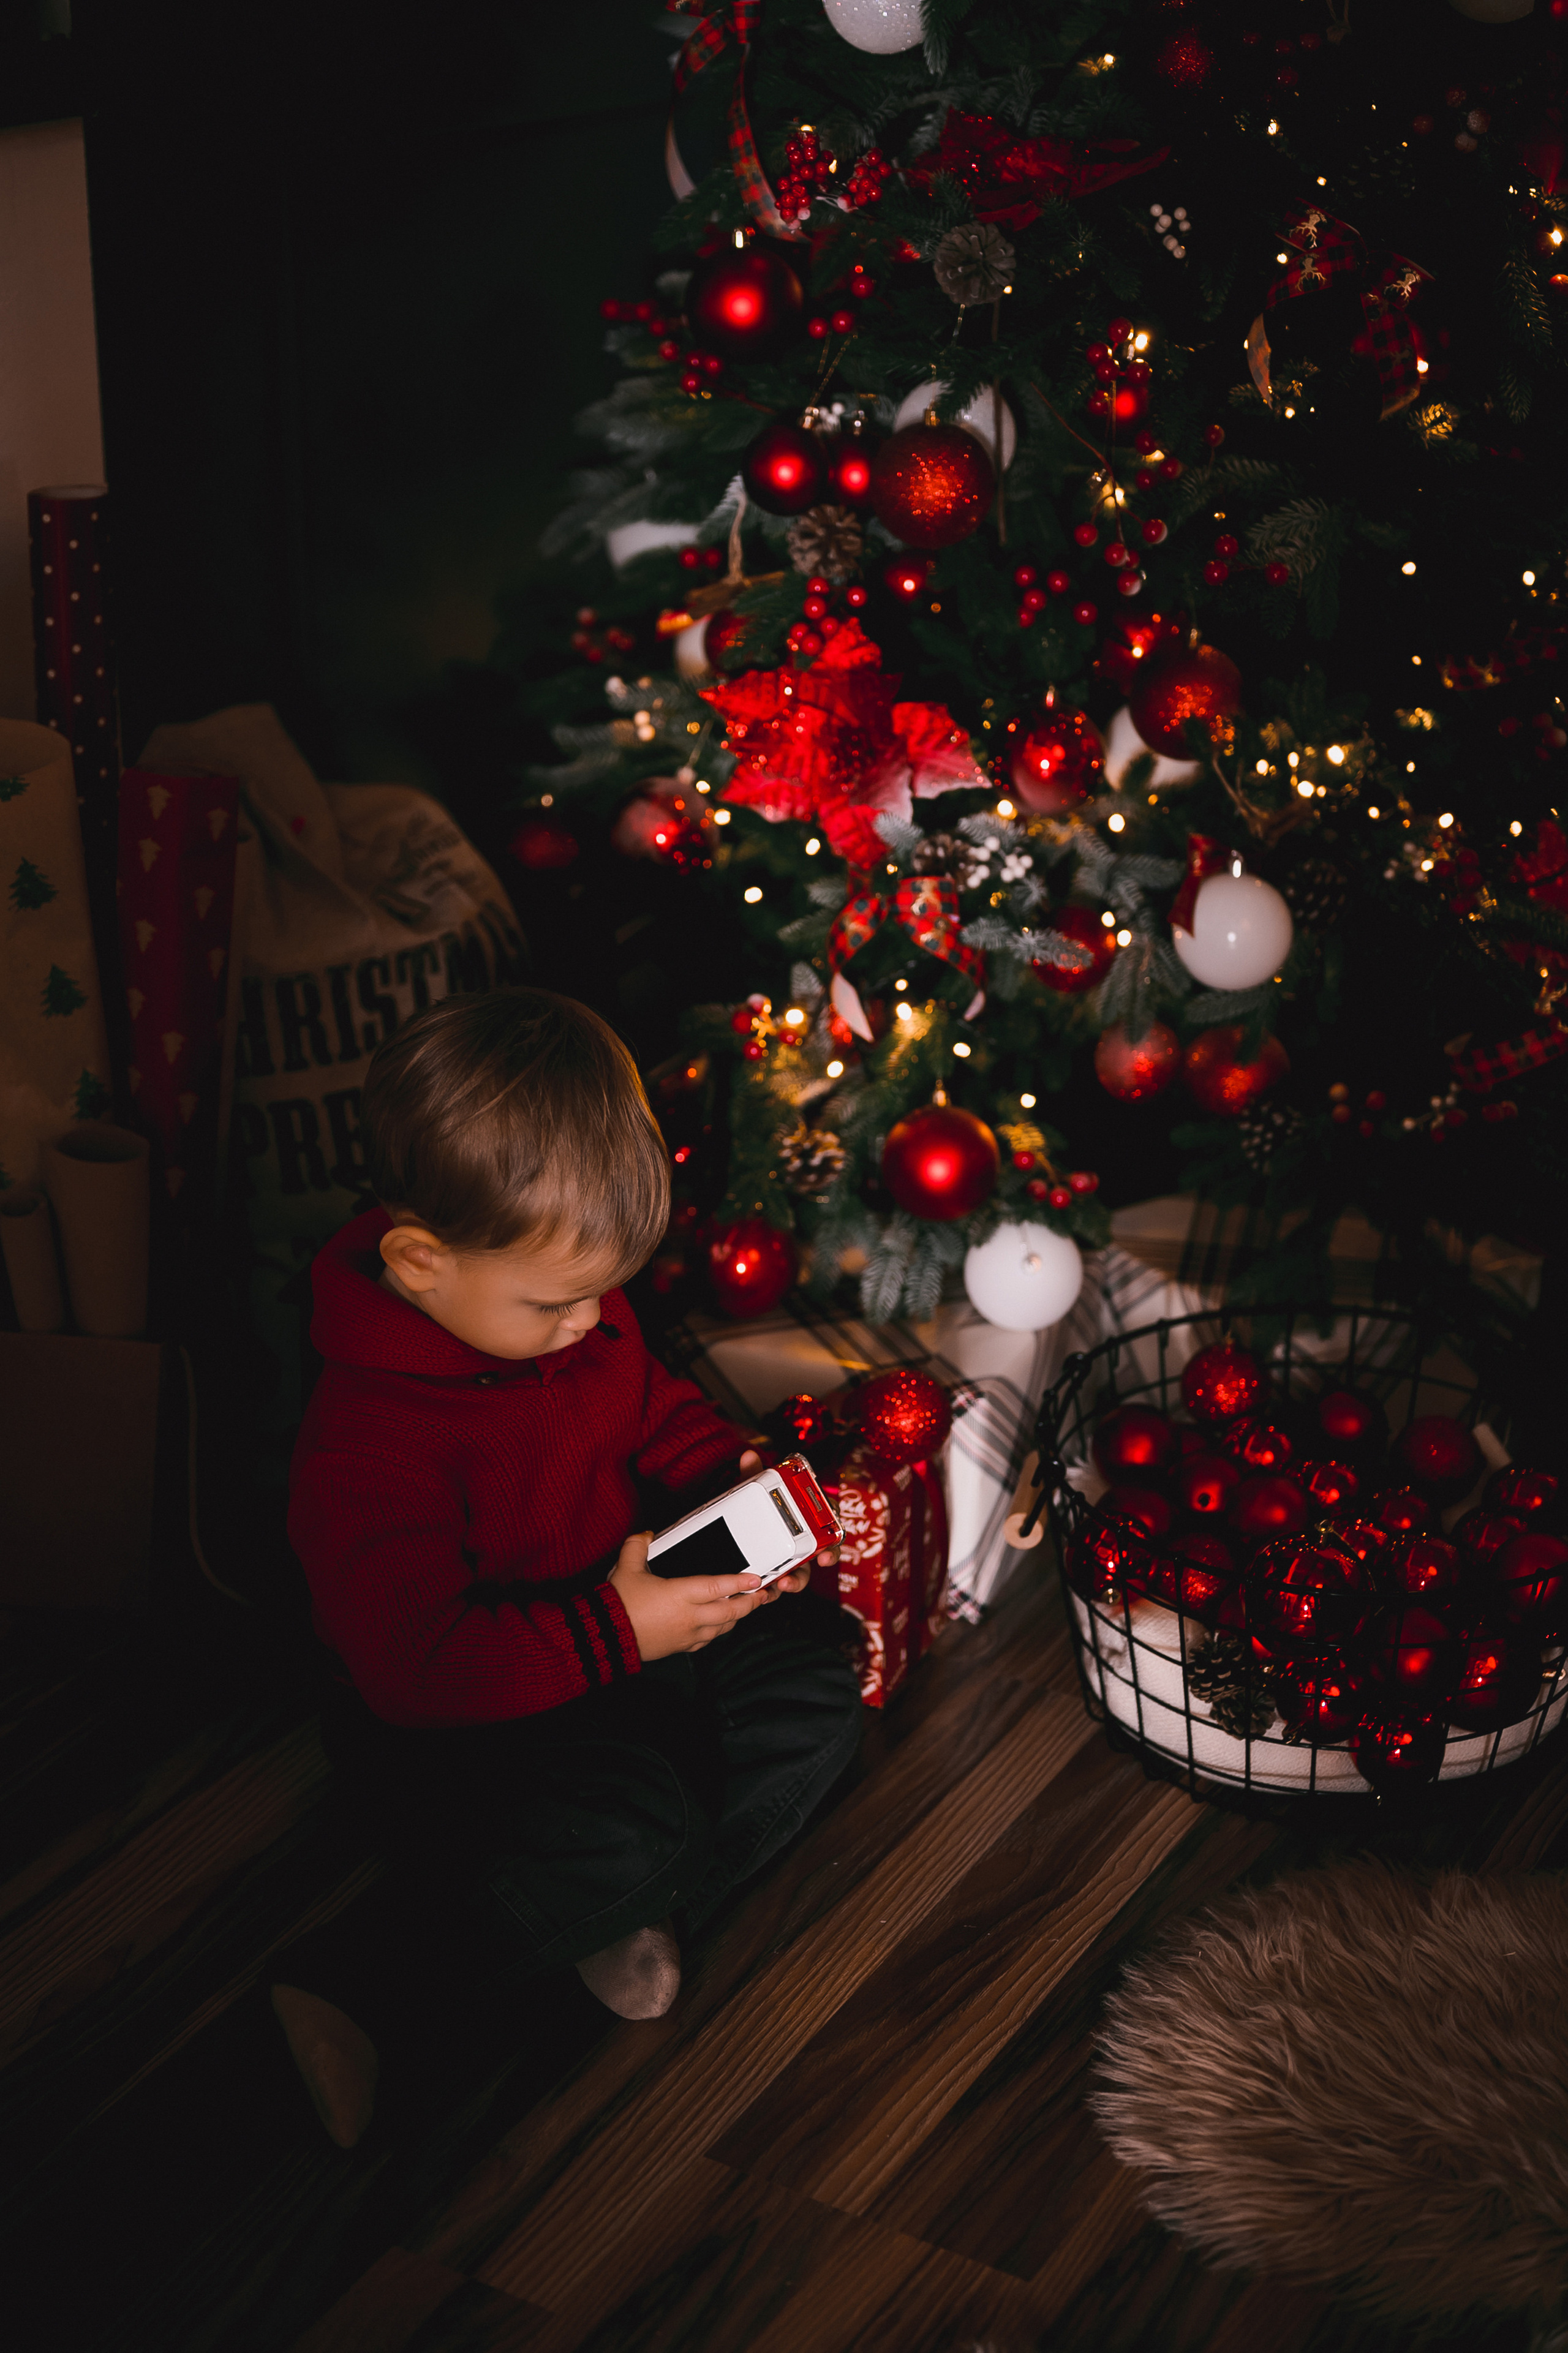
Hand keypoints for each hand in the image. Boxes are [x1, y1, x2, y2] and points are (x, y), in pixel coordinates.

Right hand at [608, 1528, 765, 1660]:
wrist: (606, 1638)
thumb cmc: (618, 1605)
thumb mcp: (626, 1568)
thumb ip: (637, 1546)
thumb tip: (647, 1535)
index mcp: (680, 1594)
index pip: (718, 1586)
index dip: (740, 1582)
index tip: (756, 1578)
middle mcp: (689, 1616)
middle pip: (730, 1611)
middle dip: (750, 1603)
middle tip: (762, 1594)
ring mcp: (687, 1634)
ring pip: (723, 1627)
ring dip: (738, 1617)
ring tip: (747, 1607)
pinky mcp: (681, 1646)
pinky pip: (709, 1639)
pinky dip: (720, 1630)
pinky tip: (721, 1624)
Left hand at [737, 1450, 838, 1598]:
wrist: (737, 1529)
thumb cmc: (755, 1509)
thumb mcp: (752, 1492)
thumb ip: (753, 1475)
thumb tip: (748, 1455)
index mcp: (804, 1521)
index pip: (827, 1526)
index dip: (833, 1537)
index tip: (828, 1552)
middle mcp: (803, 1543)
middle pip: (819, 1555)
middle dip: (821, 1561)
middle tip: (813, 1565)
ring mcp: (790, 1562)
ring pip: (799, 1576)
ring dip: (793, 1583)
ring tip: (780, 1585)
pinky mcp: (774, 1576)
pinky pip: (776, 1587)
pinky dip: (769, 1593)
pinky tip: (760, 1595)